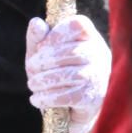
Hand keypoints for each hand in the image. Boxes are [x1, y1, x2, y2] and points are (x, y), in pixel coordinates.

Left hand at [25, 15, 110, 132]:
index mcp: (88, 36)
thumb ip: (37, 37)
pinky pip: (71, 96)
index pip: (78, 25)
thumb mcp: (40, 52)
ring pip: (72, 75)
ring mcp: (100, 77)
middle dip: (44, 60)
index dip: (56, 34)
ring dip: (45, 80)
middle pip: (72, 52)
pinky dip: (49, 97)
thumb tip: (36, 22)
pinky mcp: (94, 99)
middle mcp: (99, 54)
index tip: (41, 47)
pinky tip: (37, 99)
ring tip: (32, 84)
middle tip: (31, 68)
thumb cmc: (54, 72)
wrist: (67, 110)